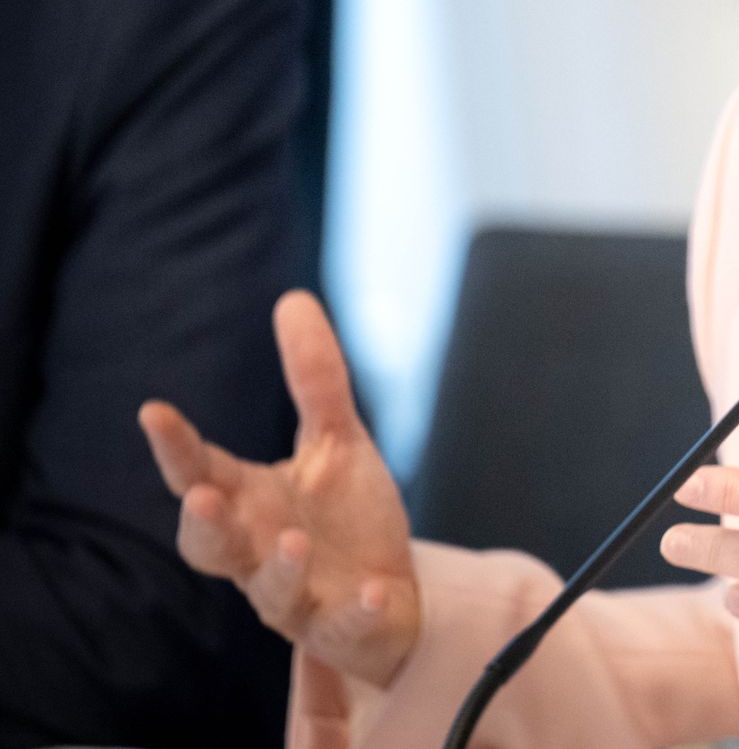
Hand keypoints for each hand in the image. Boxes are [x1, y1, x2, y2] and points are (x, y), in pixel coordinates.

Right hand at [138, 290, 420, 688]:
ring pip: (269, 593)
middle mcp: (260, 552)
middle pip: (211, 548)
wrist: (395, 598)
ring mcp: (297, 597)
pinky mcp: (341, 628)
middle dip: (204, 524)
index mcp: (253, 502)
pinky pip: (342, 625)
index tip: (155, 411)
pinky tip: (373, 590)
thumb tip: (292, 298)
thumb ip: (314, 379)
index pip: (201, 473)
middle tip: (206, 496)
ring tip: (293, 539)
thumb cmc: (347, 518)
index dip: (176, 447)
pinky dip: (355, 610)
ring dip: (277, 568)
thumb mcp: (339, 441)